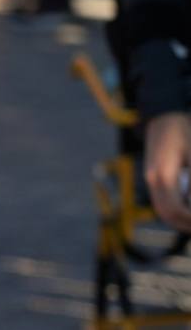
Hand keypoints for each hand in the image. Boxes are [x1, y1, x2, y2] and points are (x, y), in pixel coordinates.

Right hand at [145, 112, 190, 232]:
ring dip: (180, 218)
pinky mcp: (153, 174)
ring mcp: (151, 177)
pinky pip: (162, 199)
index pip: (174, 209)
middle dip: (185, 224)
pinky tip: (189, 205)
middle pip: (165, 213)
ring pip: (162, 209)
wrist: (163, 114)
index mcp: (162, 175)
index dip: (190, 220)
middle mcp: (152, 179)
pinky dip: (176, 208)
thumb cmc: (183, 131)